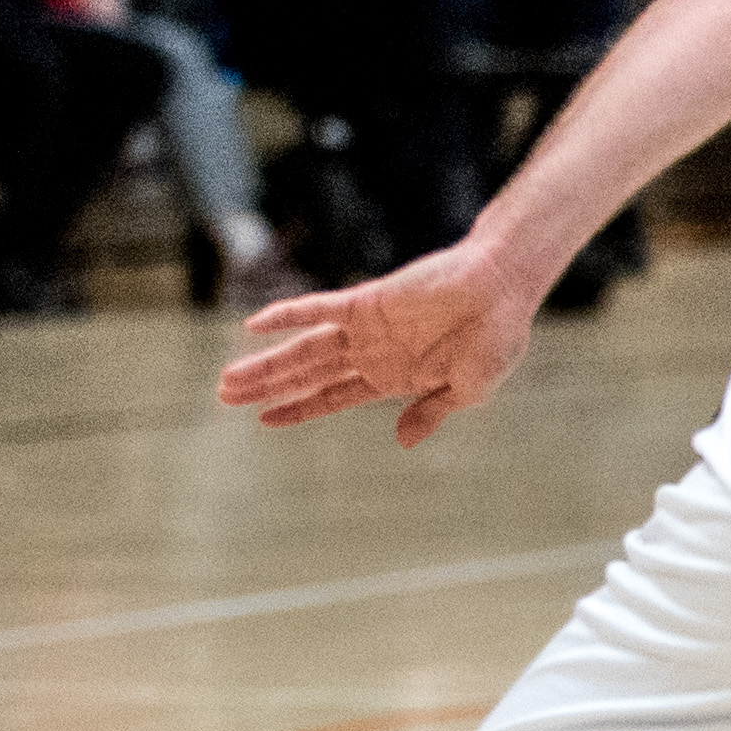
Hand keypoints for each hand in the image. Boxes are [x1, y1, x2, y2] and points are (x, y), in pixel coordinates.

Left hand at [218, 237, 542, 445]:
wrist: (505, 288)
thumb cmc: (497, 338)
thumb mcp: (469, 389)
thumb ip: (431, 412)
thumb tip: (403, 442)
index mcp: (394, 377)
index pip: (334, 397)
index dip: (299, 409)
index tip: (264, 420)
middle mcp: (372, 352)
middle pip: (308, 374)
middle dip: (268, 386)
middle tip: (225, 397)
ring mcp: (367, 326)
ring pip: (305, 348)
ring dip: (268, 363)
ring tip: (229, 380)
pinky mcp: (367, 300)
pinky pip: (319, 308)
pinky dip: (288, 315)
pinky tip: (255, 325)